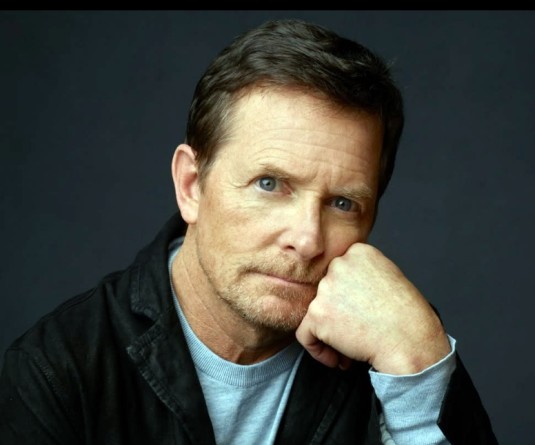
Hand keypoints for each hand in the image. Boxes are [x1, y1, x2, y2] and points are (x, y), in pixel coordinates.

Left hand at [295, 243, 450, 374]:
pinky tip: (337, 358)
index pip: (340, 272)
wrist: (410, 341)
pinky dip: (318, 349)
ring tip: (351, 349)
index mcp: (358, 252)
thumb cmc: (408, 316)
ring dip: (329, 333)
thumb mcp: (389, 277)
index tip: (359, 312)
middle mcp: (339, 264)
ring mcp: (326, 288)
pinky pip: (304, 334)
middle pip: (326, 292)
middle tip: (356, 332)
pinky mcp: (317, 313)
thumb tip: (344, 288)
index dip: (347, 296)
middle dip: (338, 315)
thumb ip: (362, 274)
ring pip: (315, 313)